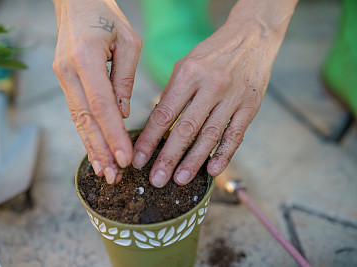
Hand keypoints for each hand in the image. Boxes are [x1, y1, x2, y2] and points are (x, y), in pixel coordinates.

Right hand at [52, 0, 141, 183]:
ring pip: (78, 120)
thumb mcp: (128, 42)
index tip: (125, 158)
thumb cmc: (106, 15)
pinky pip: (76, 111)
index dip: (113, 135)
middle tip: (113, 176)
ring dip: (91, 147)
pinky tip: (94, 150)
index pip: (101, 106)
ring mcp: (62, 76)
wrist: (76, 1)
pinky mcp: (64, 80)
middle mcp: (68, 71)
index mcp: (85, 58)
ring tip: (104, 172)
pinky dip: (85, 133)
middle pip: (86, 119)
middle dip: (101, 150)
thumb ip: (124, 79)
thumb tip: (123, 113)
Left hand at [133, 0, 296, 186]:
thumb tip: (158, 124)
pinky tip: (212, 171)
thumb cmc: (212, 53)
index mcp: (188, 73)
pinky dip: (224, 154)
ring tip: (179, 180)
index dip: (149, 140)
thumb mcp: (186, 64)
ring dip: (193, 161)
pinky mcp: (250, 106)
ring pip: (210, 135)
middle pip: (186, 129)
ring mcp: (232, 97)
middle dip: (169, 157)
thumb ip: (173, 93)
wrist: (251, 36)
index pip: (164, 113)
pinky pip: (235, 135)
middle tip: (156, 180)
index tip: (139, 159)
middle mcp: (210, 85)